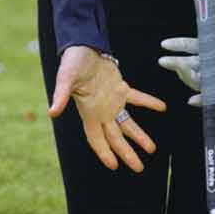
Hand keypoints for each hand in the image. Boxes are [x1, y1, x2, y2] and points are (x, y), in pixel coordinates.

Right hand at [48, 45, 166, 171]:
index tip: (114, 166)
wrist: (83, 46)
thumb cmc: (72, 63)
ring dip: (139, 135)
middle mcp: (102, 111)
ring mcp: (112, 101)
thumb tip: (52, 112)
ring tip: (151, 148)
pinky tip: (162, 108)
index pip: (96, 139)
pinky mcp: (120, 87)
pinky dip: (149, 102)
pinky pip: (137, 98)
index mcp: (89, 112)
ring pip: (127, 123)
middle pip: (115, 138)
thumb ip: (61, 96)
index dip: (104, 152)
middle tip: (138, 167)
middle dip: (126, 153)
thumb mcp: (65, 79)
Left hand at [158, 16, 214, 104]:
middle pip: (200, 80)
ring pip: (193, 64)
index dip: (206, 98)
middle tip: (176, 66)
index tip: (192, 100)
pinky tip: (166, 44)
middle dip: (186, 76)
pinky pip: (191, 46)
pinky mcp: (210, 42)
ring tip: (163, 60)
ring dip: (177, 63)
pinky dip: (179, 45)